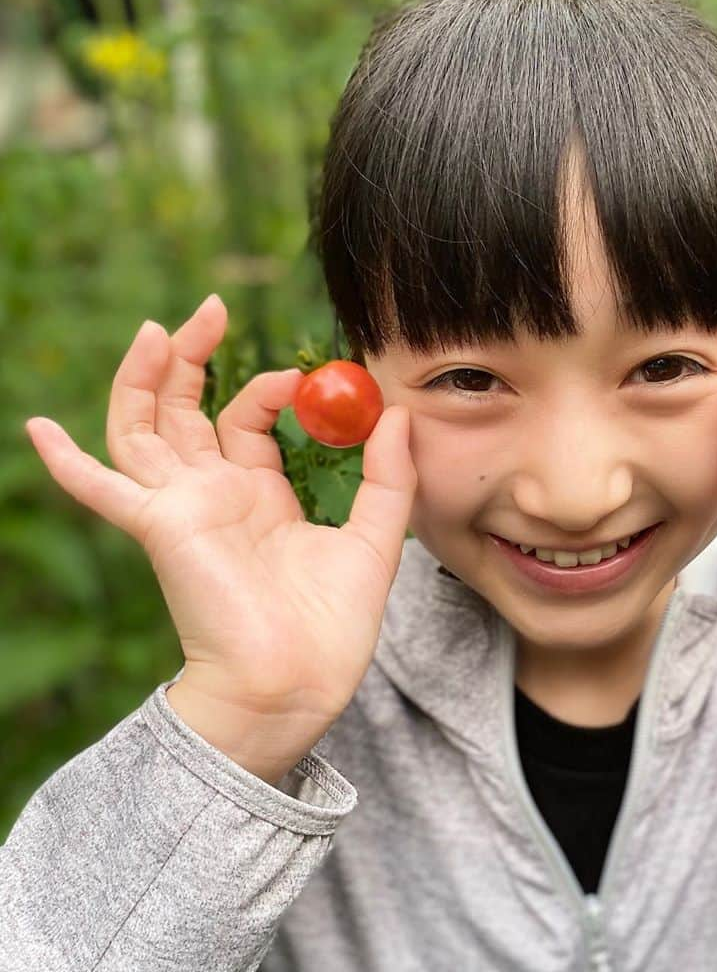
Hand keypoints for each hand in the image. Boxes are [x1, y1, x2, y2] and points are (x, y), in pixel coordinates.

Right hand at [25, 295, 416, 732]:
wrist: (299, 685)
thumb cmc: (335, 624)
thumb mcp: (375, 538)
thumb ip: (387, 476)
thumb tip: (398, 414)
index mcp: (259, 498)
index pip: (247, 422)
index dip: (269, 390)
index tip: (305, 377)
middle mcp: (214, 497)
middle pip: (187, 411)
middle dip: (194, 358)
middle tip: (212, 309)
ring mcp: (183, 509)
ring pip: (145, 429)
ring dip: (145, 379)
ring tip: (159, 328)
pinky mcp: (162, 528)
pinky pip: (103, 491)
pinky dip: (68, 463)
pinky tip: (40, 428)